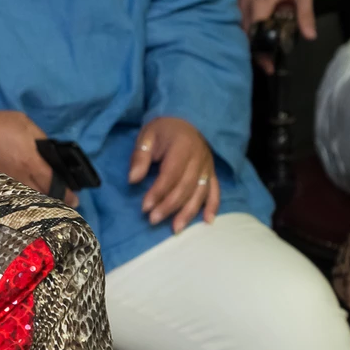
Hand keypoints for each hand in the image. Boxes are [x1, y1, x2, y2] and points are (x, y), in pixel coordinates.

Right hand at [0, 107, 78, 205]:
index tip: (75, 200)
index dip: (67, 194)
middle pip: (43, 195)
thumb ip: (40, 138)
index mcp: (31, 162)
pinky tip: (25, 195)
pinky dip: (24, 198)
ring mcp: (7, 184)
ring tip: (46, 198)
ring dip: (40, 199)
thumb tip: (49, 152)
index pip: (54, 182)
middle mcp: (21, 177)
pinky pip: (16, 196)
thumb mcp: (23, 123)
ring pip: (29, 198)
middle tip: (63, 199)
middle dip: (55, 198)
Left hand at [128, 117, 218, 232]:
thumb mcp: (147, 136)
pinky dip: (213, 207)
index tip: (144, 207)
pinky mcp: (212, 173)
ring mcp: (208, 167)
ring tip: (175, 229)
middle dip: (169, 206)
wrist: (186, 120)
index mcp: (182, 147)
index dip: (158, 192)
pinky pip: (215, 191)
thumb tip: (133, 179)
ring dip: (188, 213)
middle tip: (153, 220)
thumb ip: (140, 157)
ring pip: (200, 193)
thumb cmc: (163, 130)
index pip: (170, 175)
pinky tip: (208, 222)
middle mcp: (199, 159)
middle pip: (185, 187)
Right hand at [240, 0, 315, 72]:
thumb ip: (305, 14)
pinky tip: (256, 39)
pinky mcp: (238, 2)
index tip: (269, 64)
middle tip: (267, 65)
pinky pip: (239, 22)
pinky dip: (247, 33)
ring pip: (241, 30)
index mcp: (261, 4)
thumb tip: (310, 36)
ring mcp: (239, 4)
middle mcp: (246, 6)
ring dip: (250, 43)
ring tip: (262, 56)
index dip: (262, 51)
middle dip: (256, 52)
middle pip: (246, 36)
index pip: (257, 33)